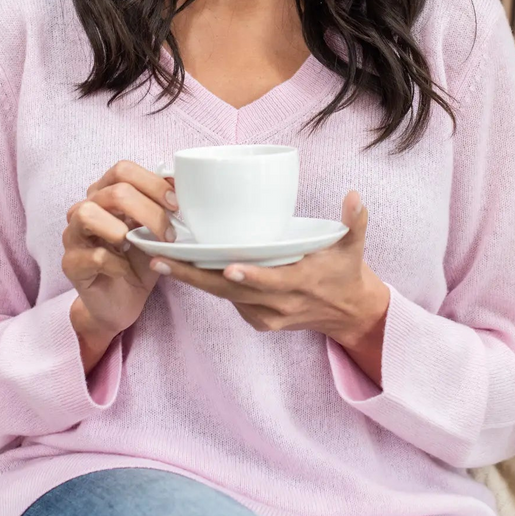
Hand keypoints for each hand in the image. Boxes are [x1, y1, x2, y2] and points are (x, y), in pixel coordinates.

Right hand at [62, 160, 178, 340]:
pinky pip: (94, 255)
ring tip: (138, 246)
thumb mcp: (157, 231)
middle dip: (149, 211)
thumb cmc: (138, 261)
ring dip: (122, 230)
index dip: (152, 183)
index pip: (123, 170)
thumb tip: (177, 178)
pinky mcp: (70, 263)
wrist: (121, 302)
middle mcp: (85, 208)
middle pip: (113, 191)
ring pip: (88, 213)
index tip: (176, 204)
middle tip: (169, 234)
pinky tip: (126, 271)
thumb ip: (162, 205)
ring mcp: (73, 235)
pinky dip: (118, 264)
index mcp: (105, 194)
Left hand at [148, 191, 389, 343]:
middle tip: (161, 260)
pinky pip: (228, 302)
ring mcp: (266, 314)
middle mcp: (279, 303)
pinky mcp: (258, 320)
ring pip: (223, 298)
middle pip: (231, 293)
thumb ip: (355, 221)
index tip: (227, 267)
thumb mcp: (354, 247)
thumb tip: (354, 196)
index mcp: (301, 284)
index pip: (273, 283)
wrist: (348, 313)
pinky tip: (180, 269)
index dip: (251, 276)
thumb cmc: (346, 272)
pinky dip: (206, 286)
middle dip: (194, 278)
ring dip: (191, 281)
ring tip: (159, 261)